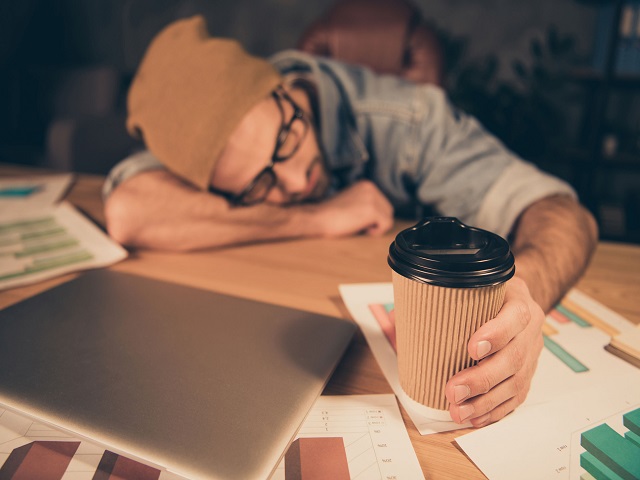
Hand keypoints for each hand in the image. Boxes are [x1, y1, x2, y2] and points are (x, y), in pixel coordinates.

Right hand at [305, 180, 393, 236]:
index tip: (357, 219)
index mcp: (366, 184)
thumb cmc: (330, 214)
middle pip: (388, 210)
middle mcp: (371, 188)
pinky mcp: (372, 210)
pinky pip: (386, 224)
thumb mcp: (351, 201)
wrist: (317, 217)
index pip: (382, 203)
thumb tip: (379, 216)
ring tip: (359, 226)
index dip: (372, 216)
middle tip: (358, 224)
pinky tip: (363, 230)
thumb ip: (364, 203)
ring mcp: (372, 198)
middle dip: (376, 220)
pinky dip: (376, 231)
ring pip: (388, 217)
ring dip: (376, 226)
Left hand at [444, 276, 543, 426]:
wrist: (515, 301)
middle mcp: (529, 330)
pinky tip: (475, 416)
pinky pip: (515, 397)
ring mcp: (531, 355)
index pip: (514, 317)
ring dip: (484, 401)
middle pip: (513, 357)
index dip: (496, 335)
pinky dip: (494, 410)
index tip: (471, 349)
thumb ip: (440, 299)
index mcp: (518, 301)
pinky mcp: (527, 375)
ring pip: (515, 383)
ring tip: (459, 410)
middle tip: (454, 390)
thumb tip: (394, 317)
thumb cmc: (487, 296)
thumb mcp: (470, 284)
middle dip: (482, 378)